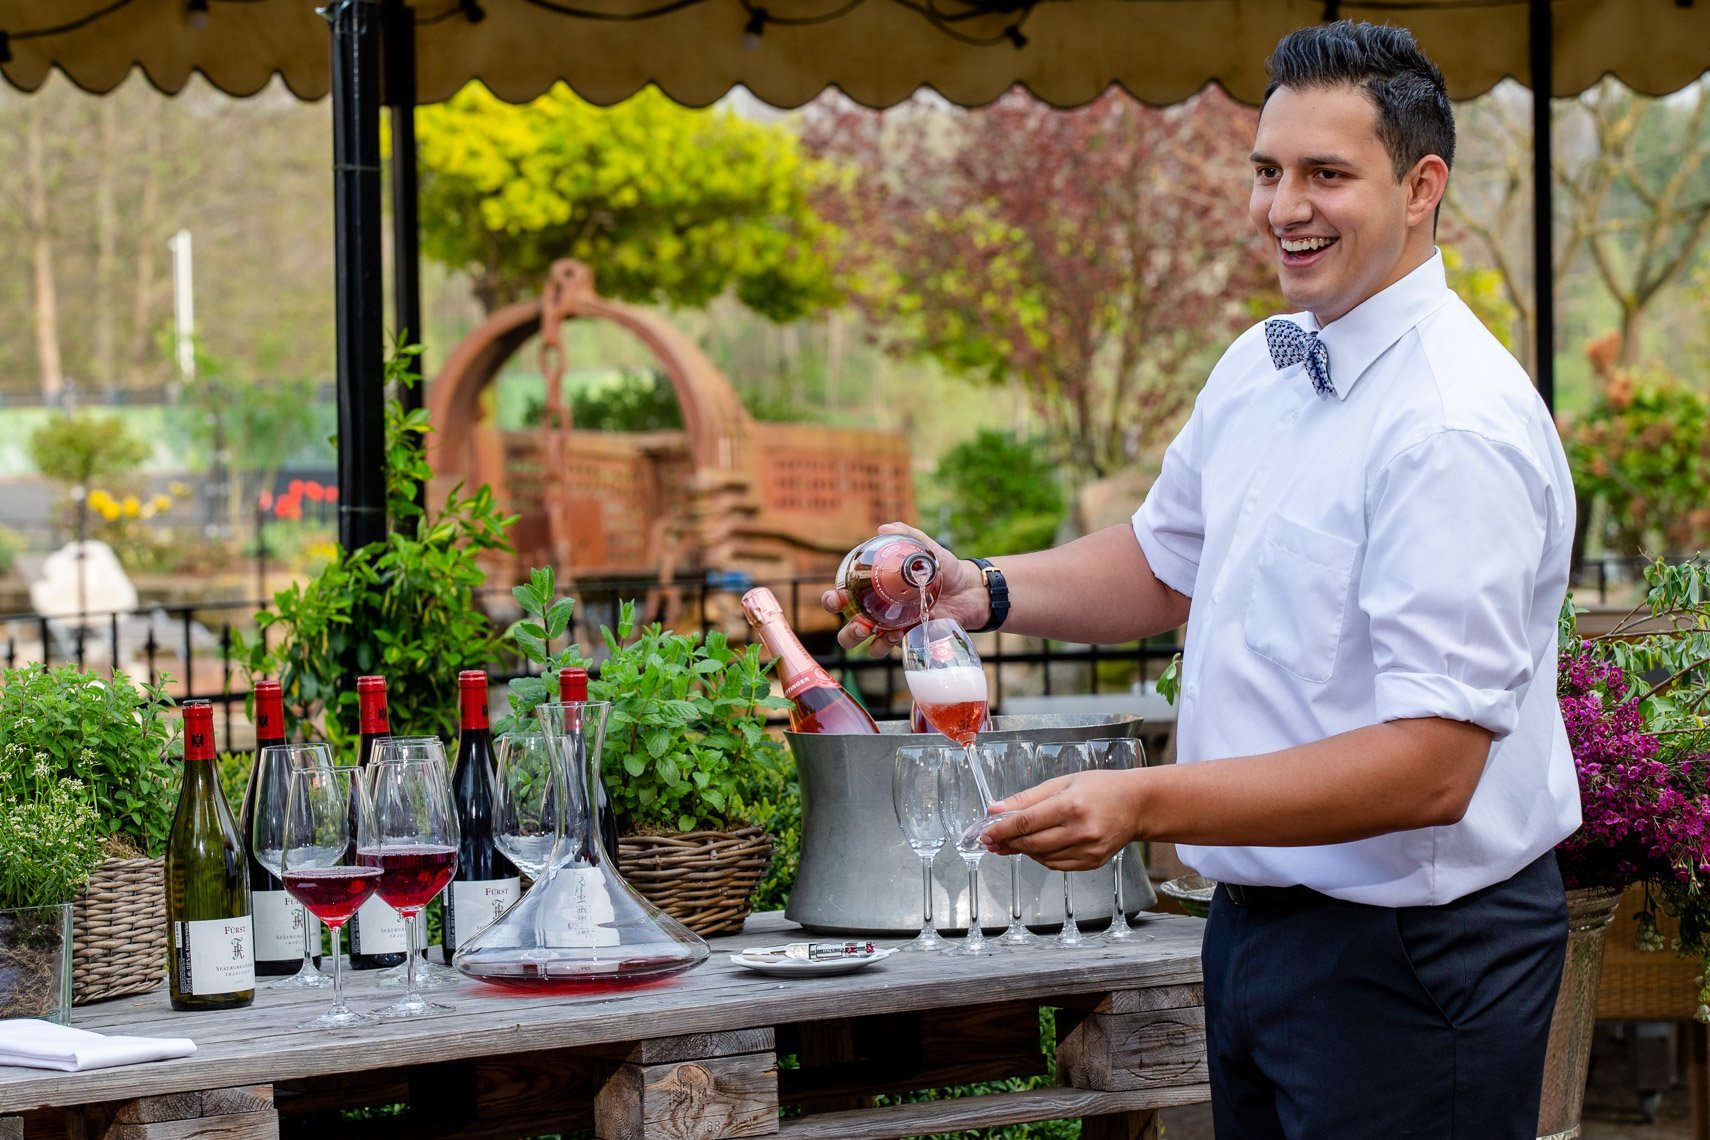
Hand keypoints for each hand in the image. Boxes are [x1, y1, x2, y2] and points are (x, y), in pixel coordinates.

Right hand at [819, 522, 989, 655]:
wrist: (970, 591)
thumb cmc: (945, 568)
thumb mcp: (927, 549)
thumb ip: (908, 536)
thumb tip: (885, 529)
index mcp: (874, 586)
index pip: (844, 594)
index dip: (833, 599)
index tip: (837, 598)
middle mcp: (877, 607)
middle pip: (847, 622)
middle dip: (845, 627)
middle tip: (859, 622)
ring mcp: (889, 624)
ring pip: (861, 640)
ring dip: (857, 638)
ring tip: (870, 630)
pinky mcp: (905, 638)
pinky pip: (884, 647)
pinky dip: (883, 645)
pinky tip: (895, 635)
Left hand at [979, 770, 1140, 870]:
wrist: (1137, 805)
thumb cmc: (1101, 788)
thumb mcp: (1063, 782)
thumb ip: (1027, 798)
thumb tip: (995, 809)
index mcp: (1071, 806)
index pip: (1025, 822)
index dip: (1001, 829)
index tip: (985, 832)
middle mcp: (1080, 831)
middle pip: (1031, 843)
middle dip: (1007, 842)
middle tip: (991, 839)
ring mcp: (1088, 850)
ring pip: (1041, 857)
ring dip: (1022, 850)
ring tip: (1013, 841)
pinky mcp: (1092, 862)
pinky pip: (1056, 865)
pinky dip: (1041, 857)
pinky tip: (1036, 847)